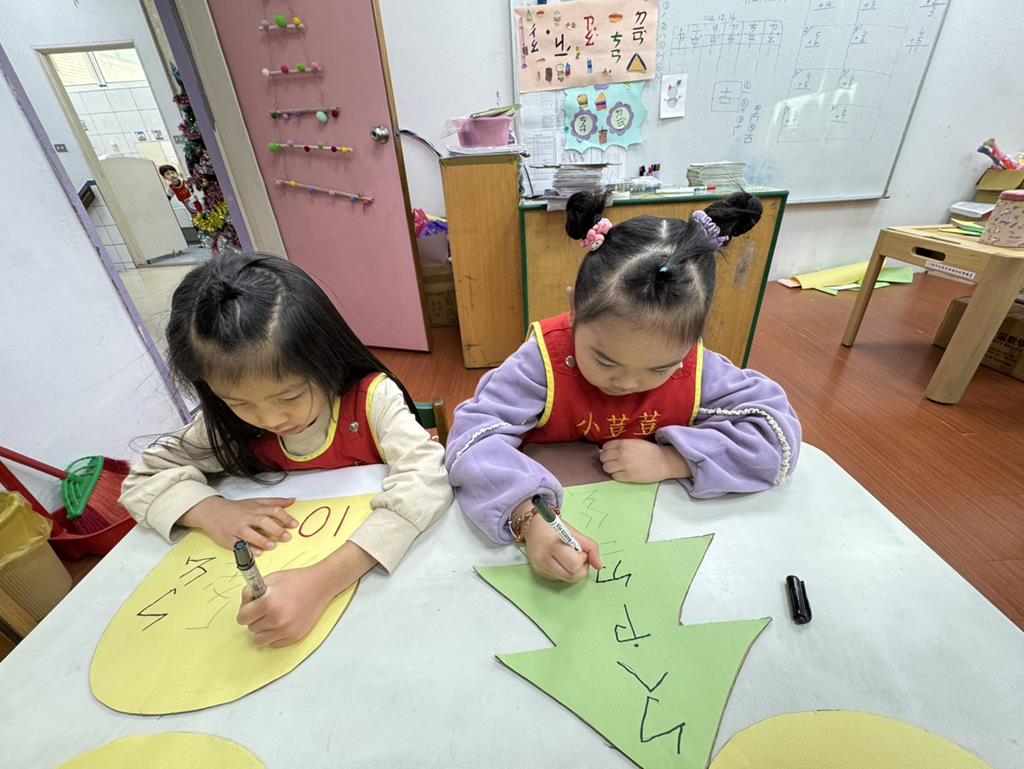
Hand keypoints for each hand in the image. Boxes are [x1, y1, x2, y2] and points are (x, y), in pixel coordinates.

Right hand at [180, 496, 296, 554]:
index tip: (294, 525)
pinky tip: (257, 553)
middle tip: (287, 537)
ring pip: (249, 533)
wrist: (212, 511)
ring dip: (261, 540)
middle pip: (262, 521)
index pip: (273, 510)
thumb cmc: (237, 508)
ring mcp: (236, 528)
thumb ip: (274, 502)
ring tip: (272, 546)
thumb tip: (292, 500)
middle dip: (276, 529)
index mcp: (255, 508)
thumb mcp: (256, 501)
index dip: (285, 517)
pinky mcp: (228, 538)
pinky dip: (247, 549)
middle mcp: (247, 517)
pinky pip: (238, 545)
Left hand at [236, 542, 375, 646]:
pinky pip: (273, 643)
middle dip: (256, 618)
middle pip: (251, 628)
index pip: (242, 618)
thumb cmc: (296, 580)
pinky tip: (282, 622)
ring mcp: (286, 630)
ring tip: (273, 617)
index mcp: (268, 603)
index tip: (251, 607)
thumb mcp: (270, 579)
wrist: (320, 585)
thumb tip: (244, 604)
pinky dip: (274, 635)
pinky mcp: (294, 637)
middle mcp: (277, 619)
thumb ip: (252, 591)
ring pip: (259, 639)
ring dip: (263, 629)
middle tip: (266, 608)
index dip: (245, 610)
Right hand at [523, 510, 601, 582]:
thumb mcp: (573, 532)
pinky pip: (560, 579)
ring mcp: (541, 569)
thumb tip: (599, 566)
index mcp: (552, 547)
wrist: (532, 527)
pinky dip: (566, 572)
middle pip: (572, 576)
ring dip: (575, 571)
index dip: (582, 559)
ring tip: (571, 558)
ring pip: (567, 580)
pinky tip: (562, 561)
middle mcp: (544, 561)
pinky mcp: (540, 574)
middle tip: (579, 556)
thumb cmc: (553, 527)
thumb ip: (590, 547)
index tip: (580, 550)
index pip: (574, 564)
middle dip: (581, 568)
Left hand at [600, 439, 691, 483]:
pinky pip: (614, 477)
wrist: (664, 461)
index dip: (607, 451)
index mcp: (623, 444)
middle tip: (613, 461)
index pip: (605, 447)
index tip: (611, 453)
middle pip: (603, 458)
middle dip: (607, 460)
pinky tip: (623, 473)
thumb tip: (608, 450)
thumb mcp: (635, 442)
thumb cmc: (650, 451)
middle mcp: (622, 454)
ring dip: (610, 468)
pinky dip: (617, 475)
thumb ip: (621, 445)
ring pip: (606, 468)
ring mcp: (624, 466)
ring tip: (617, 468)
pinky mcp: (628, 476)